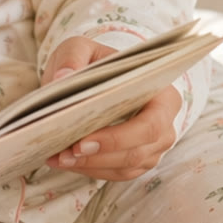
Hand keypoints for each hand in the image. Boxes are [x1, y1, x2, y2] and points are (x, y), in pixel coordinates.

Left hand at [41, 37, 180, 181]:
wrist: (99, 78)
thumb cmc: (96, 62)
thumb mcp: (82, 48)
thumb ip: (73, 57)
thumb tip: (63, 77)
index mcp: (163, 95)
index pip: (149, 124)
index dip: (117, 138)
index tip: (81, 142)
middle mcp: (165, 124)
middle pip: (138, 152)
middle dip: (98, 157)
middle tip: (64, 154)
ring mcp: (154, 147)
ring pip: (125, 167)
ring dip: (90, 166)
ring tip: (57, 158)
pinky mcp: (138, 160)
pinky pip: (116, 174)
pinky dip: (90, 170)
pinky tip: (64, 161)